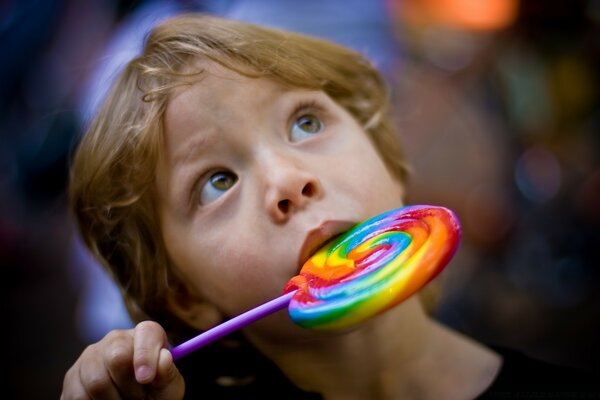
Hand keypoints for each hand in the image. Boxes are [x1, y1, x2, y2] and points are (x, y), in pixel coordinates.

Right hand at [61, 321, 184, 398]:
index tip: (146, 378)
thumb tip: (163, 359)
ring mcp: (90, 357)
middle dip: (130, 386)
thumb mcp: (168, 386)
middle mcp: (115, 340)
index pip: (146, 332)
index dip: (146, 354)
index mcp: (144, 336)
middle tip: (139, 399)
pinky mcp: (72, 377)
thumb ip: (167, 374)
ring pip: (96, 381)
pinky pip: (78, 396)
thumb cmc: (154, 393)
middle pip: (117, 357)